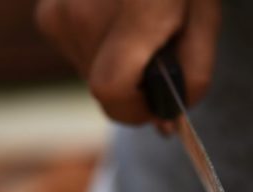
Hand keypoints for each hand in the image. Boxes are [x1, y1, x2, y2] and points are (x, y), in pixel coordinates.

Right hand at [36, 0, 220, 123]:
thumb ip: (193, 75)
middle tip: (155, 56)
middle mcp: (84, 11)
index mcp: (137, 8)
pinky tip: (116, 19)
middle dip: (133, 88)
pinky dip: (100, 50)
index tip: (155, 106)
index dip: (134, 110)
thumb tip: (167, 121)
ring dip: (116, 67)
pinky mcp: (47, 13)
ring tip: (136, 28)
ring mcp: (58, 11)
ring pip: (88, 73)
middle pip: (102, 88)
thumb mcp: (205, 18)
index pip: (111, 89)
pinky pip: (76, 54)